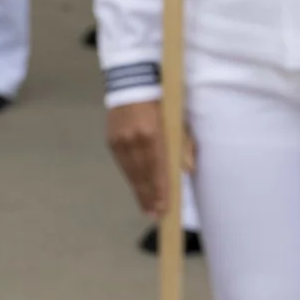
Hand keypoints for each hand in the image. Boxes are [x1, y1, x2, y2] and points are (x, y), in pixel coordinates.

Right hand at [105, 99, 195, 217]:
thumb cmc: (161, 102)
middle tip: (156, 216)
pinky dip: (132, 178)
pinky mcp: (112, 141)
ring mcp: (119, 141)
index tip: (165, 208)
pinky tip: (138, 190)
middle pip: (142, 175)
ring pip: (131, 172)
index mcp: (151, 133)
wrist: (131, 83)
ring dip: (140, 192)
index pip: (157, 168)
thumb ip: (183, 144)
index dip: (161, 190)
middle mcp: (132, 139)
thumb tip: (188, 169)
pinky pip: (123, 165)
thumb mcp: (177, 119)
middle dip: (150, 197)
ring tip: (147, 209)